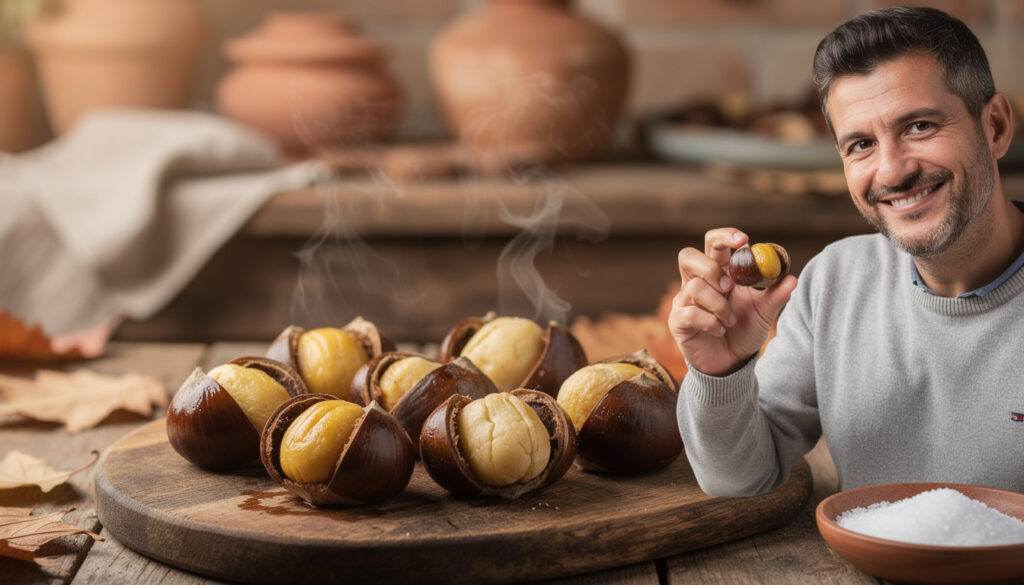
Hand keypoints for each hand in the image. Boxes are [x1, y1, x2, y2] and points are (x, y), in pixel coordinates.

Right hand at [668, 228, 796, 375]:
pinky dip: (711, 322)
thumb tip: (791, 278)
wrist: (732, 362)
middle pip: (688, 256)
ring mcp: (685, 301)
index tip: (743, 240)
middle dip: (710, 268)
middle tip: (729, 286)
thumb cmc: (744, 330)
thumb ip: (776, 295)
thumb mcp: (764, 313)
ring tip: (730, 320)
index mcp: (719, 272)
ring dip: (719, 305)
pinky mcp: (678, 321)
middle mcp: (697, 282)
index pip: (713, 243)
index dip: (724, 236)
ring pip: (695, 287)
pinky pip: (691, 313)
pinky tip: (719, 330)